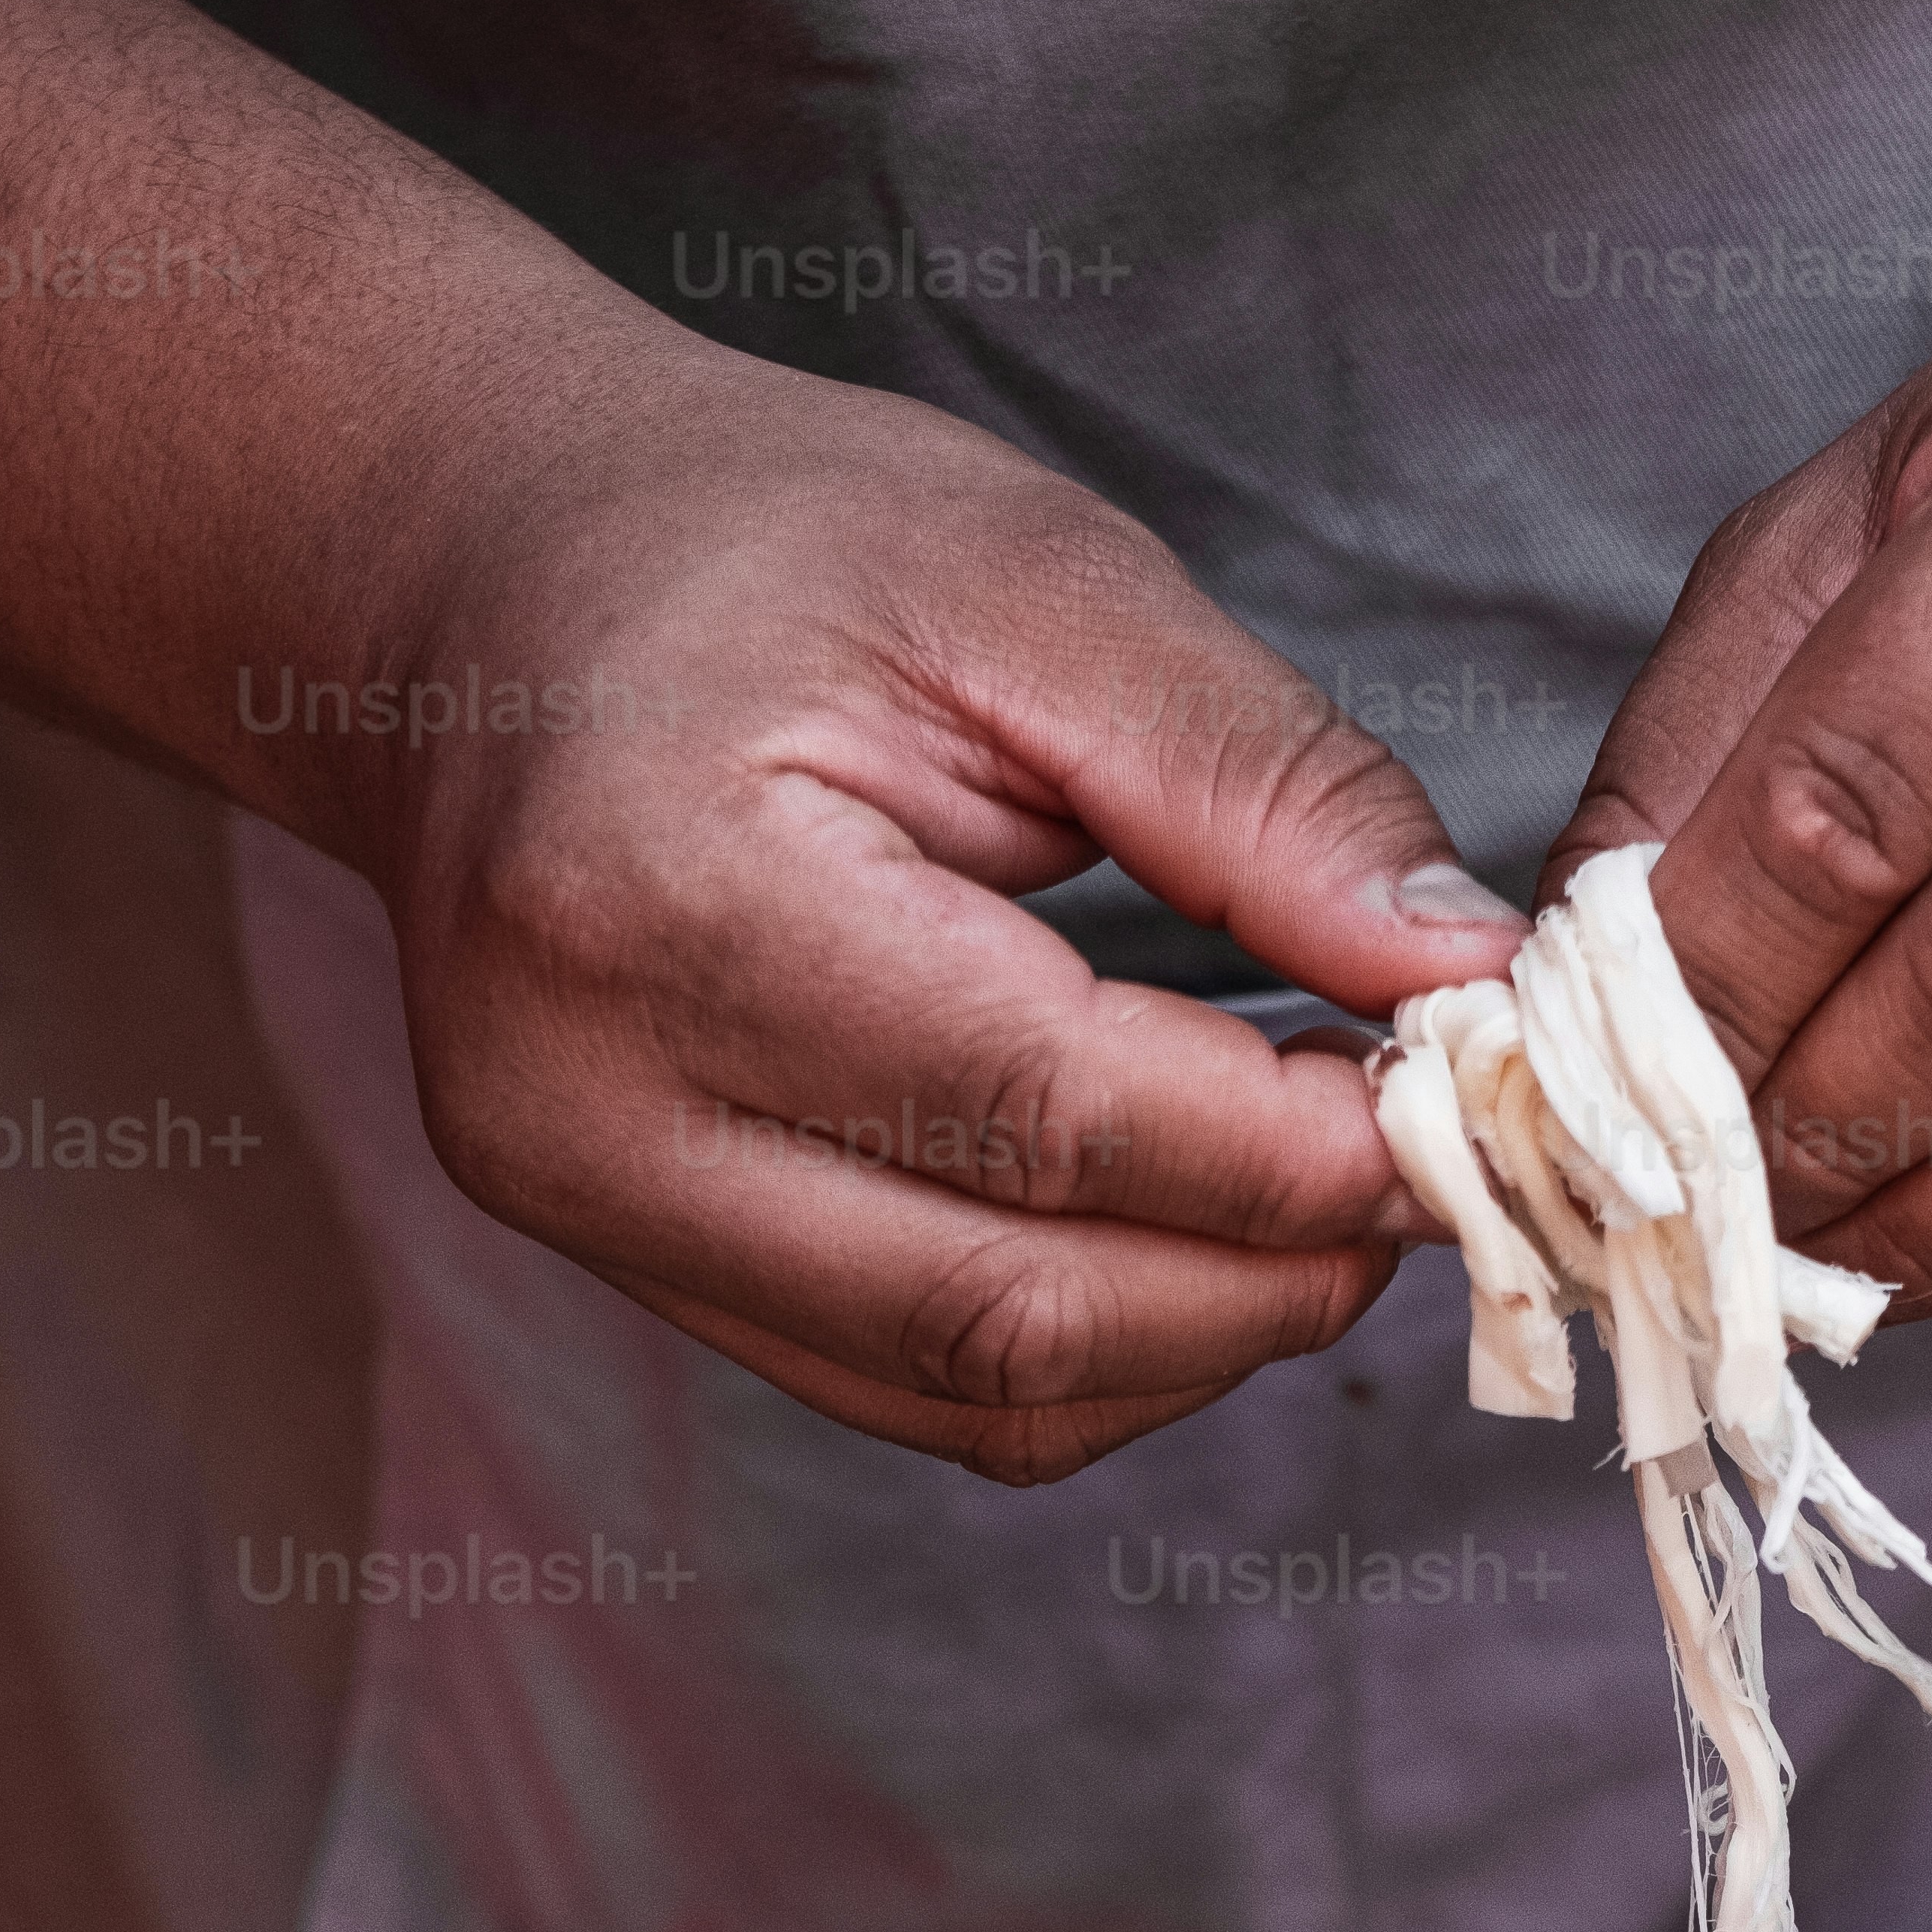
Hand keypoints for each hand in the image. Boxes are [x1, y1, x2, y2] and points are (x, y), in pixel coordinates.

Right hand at [355, 329, 1519, 1479]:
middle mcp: (585, 1101)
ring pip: (967, 1392)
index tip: (1459, 1099)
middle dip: (1264, 1276)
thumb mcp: (1023, 573)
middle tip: (1420, 1173)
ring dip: (1191, 1338)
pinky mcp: (616, 1263)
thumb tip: (1463, 977)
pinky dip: (1085, 1348)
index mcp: (664, 894)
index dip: (1293, 1150)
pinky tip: (1179, 1233)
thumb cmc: (740, 540)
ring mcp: (580, 1210)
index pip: (1051, 1114)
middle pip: (1009, 1308)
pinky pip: (904, 1387)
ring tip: (1311, 1201)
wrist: (468, 589)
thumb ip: (1252, 781)